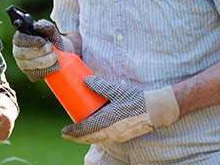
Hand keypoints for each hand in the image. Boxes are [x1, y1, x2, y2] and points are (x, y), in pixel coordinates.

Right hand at [12, 19, 74, 81]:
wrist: (63, 53)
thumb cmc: (53, 40)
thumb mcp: (51, 30)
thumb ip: (44, 25)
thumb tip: (37, 26)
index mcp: (20, 38)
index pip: (19, 40)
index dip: (31, 41)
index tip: (43, 41)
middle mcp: (18, 52)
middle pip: (23, 54)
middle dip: (41, 52)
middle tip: (52, 48)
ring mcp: (23, 65)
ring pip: (30, 65)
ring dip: (46, 60)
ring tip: (55, 56)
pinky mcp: (31, 75)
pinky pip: (36, 75)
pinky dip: (48, 70)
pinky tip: (54, 66)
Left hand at [61, 76, 178, 143]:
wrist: (156, 110)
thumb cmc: (136, 99)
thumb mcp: (116, 91)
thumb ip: (100, 85)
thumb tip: (85, 80)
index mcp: (107, 122)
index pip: (85, 130)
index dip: (73, 132)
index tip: (63, 132)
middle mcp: (111, 132)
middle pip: (89, 138)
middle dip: (76, 137)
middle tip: (66, 133)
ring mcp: (117, 135)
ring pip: (97, 139)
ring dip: (86, 137)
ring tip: (77, 132)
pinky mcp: (122, 135)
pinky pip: (105, 138)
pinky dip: (95, 136)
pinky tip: (93, 131)